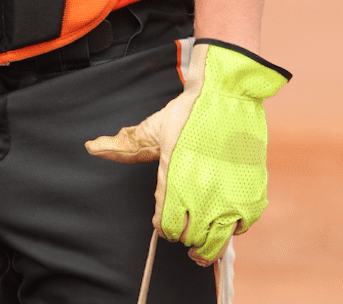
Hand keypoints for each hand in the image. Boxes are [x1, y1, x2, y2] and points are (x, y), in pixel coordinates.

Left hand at [85, 40, 288, 264]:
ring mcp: (228, 199)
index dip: (163, 228)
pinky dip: (231, 229)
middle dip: (183, 237)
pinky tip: (224, 220)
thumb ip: (125, 144)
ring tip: (200, 246)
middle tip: (182, 232)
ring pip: (215, 243)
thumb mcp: (155, 128)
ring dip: (206, 246)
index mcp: (174, 181)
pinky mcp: (251, 197)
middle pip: (190, 239)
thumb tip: (91, 147)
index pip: (165, 225)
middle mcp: (200, 196)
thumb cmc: (190, 110)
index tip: (163, 224)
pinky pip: (240, 229)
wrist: (228, 95)